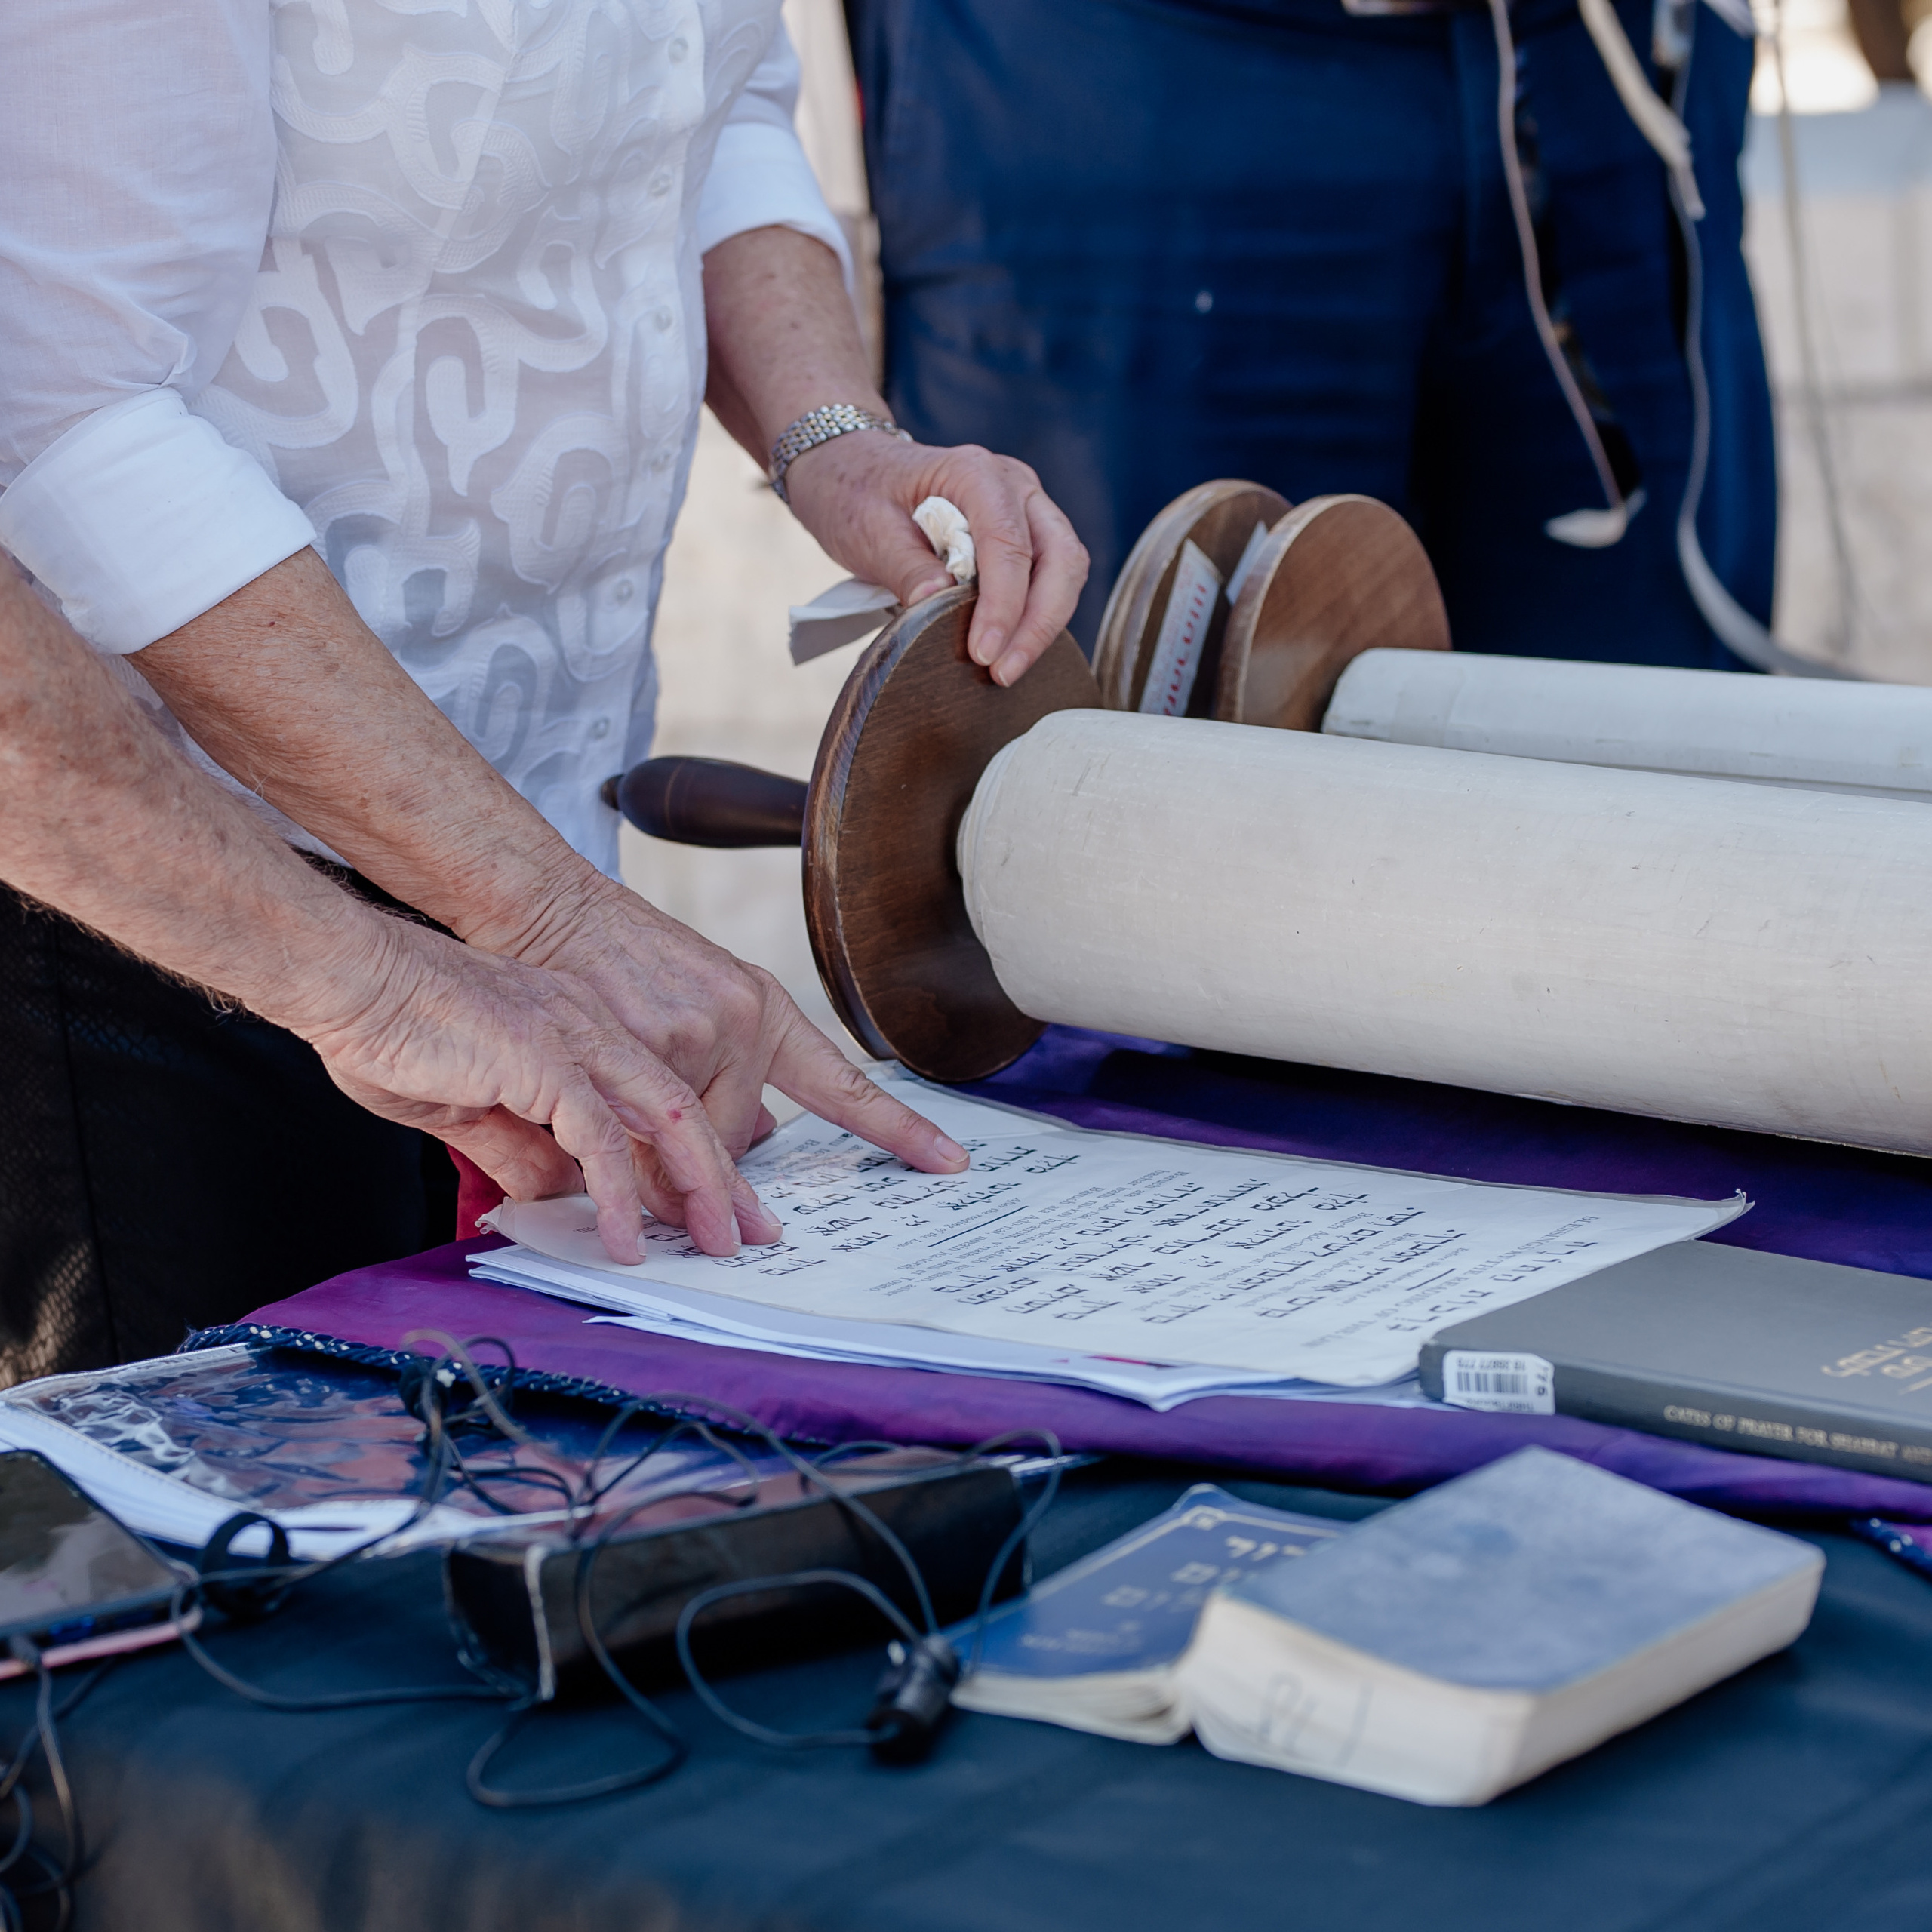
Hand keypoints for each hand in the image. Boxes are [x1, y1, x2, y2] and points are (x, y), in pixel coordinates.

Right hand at [297, 916, 786, 1266]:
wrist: (347, 977)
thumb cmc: (389, 1030)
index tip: (710, 1205)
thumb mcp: (470, 1104)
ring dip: (697, 1188)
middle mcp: (592, 1027)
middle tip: (749, 1232)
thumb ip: (518, 1144)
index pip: (657, 1099)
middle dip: (722, 1177)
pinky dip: (618, 1195)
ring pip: (665, 1120)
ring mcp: (575, 1037)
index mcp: (578, 1028)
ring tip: (714, 1243)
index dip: (690, 1156)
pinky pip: (599, 1140)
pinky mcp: (546, 1059)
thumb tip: (552, 1192)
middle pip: (683, 1109)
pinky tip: (625, 1239)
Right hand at [484, 872, 970, 1182]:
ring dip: (651, 1157)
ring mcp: (704, 1029)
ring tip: (614, 1112)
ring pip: (690, 1147)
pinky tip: (595, 1119)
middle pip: (740, 1144)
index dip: (899, 1128)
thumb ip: (731, 1070)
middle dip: (700, 1167)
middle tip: (671, 1159)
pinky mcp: (654, 1042)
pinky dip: (620, 1150)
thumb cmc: (612, 968)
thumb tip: (761, 1142)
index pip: (842, 1085)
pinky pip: (648, 1138)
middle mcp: (747, 1018)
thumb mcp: (692, 1005)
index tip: (950, 1163)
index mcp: (765, 1009)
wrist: (549, 909)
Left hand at [782, 431, 1088, 685]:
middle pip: (1059, 557)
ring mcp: (1025, 507)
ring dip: (1043, 623)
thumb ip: (905, 567)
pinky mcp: (1024, 532)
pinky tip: (1009, 648)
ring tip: (1007, 668)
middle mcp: (1013, 484)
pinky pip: (1049, 576)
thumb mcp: (867, 530)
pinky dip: (1036, 615)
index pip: (1008, 544)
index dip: (1003, 605)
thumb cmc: (857, 493)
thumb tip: (938, 606)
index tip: (983, 653)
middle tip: (1004, 671)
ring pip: (1065, 569)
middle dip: (1039, 622)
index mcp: (974, 472)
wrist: (852, 469)